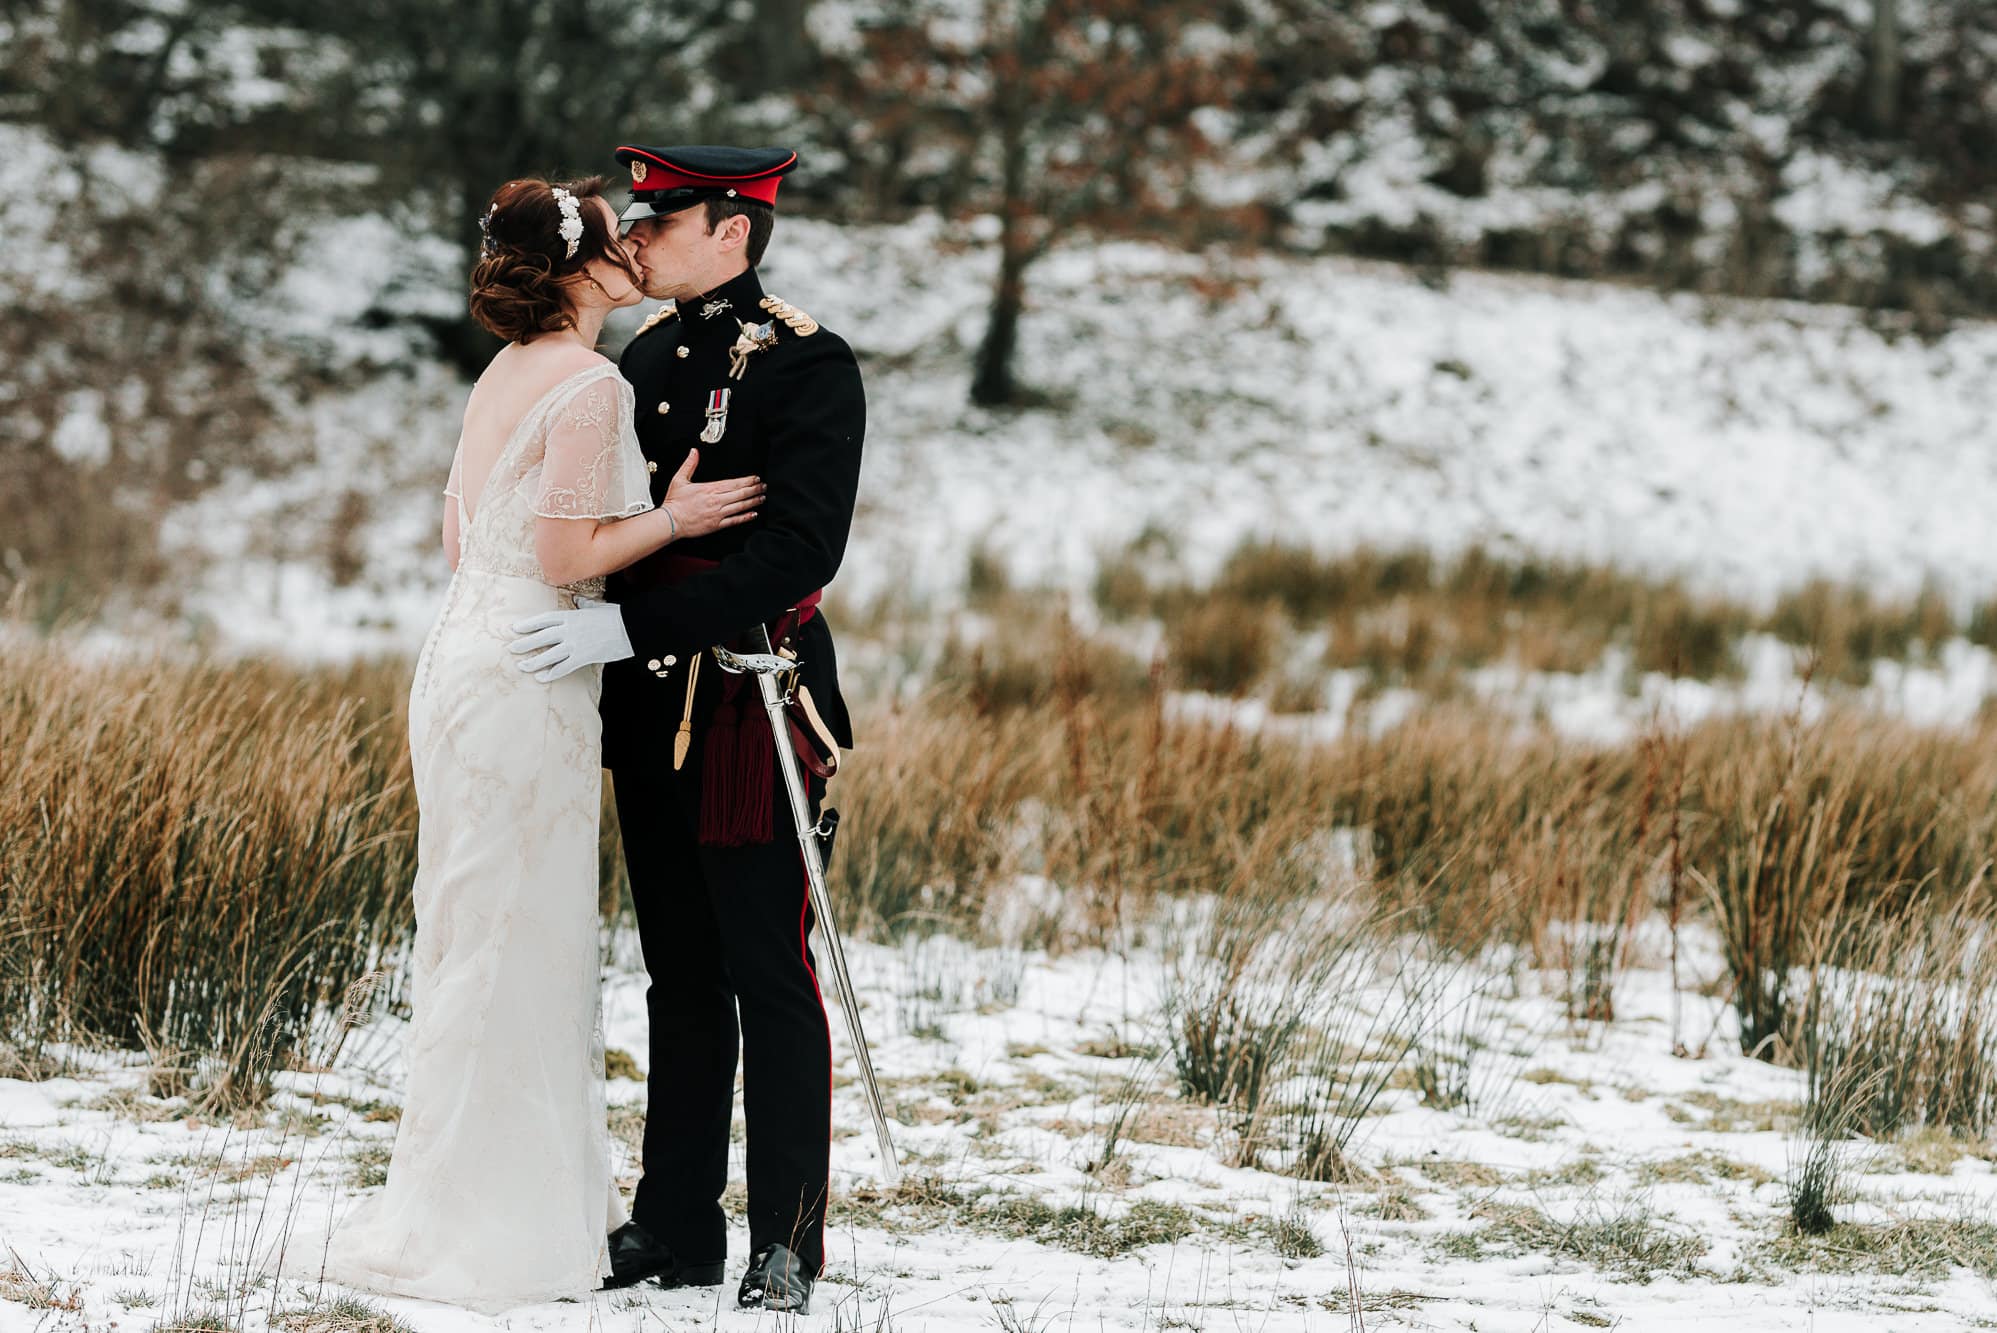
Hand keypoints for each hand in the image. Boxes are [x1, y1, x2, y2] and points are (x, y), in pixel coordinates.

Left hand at [508, 599, 634, 680]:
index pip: (544, 619)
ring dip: (533, 661)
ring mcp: (575, 644)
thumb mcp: (599, 606)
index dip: (528, 624)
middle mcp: (569, 629)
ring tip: (522, 666)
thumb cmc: (616, 616)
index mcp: (571, 615)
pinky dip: (551, 673)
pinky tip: (541, 678)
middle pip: (541, 637)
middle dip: (524, 643)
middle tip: (511, 648)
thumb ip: (585, 604)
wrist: (631, 629)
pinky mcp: (583, 657)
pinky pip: (563, 667)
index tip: (515, 628)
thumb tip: (578, 600)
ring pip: (548, 654)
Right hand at [663, 449, 763, 539]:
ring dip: (753, 501)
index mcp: (710, 489)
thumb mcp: (679, 479)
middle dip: (755, 489)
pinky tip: (753, 514)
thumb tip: (694, 452)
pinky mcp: (716, 525)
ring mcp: (718, 513)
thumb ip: (689, 464)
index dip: (747, 480)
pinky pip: (735, 521)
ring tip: (762, 498)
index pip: (734, 483)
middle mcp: (717, 500)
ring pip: (741, 506)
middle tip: (764, 487)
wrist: (670, 521)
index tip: (756, 478)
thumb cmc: (674, 502)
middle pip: (741, 493)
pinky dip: (745, 517)